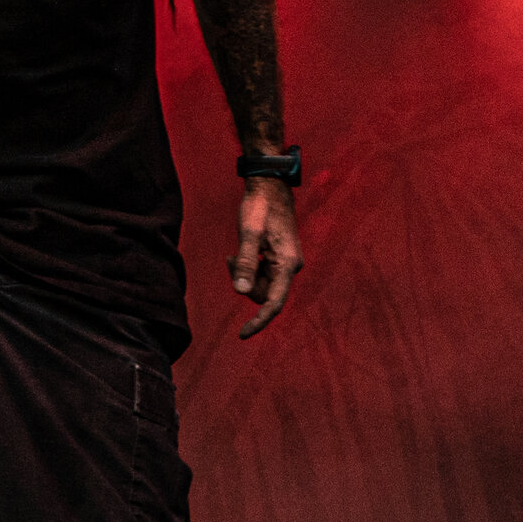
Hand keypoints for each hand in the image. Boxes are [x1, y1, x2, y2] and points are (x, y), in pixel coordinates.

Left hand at [228, 178, 300, 338]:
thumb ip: (245, 263)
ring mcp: (285, 264)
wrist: (270, 187)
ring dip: (245, 274)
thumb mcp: (249, 234)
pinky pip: (261, 274)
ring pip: (260, 284)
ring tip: (235, 252)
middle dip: (245, 283)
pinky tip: (240, 252)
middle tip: (231, 258)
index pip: (274, 303)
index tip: (242, 334)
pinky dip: (248, 268)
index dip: (259, 321)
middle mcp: (290, 267)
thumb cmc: (260, 207)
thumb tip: (240, 292)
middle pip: (263, 293)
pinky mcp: (279, 259)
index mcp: (287, 265)